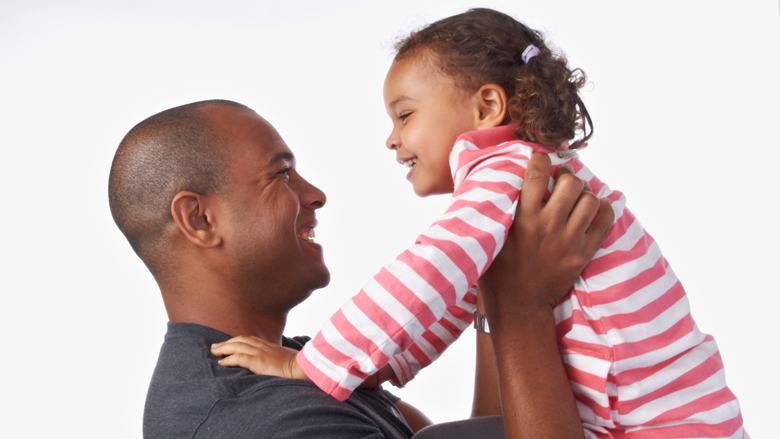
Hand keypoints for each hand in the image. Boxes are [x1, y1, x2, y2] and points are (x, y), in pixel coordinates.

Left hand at [210, 335, 307, 379]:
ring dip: (223, 348)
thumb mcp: (287, 360)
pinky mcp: (258, 361)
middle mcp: (263, 346)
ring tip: (214, 352)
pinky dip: (228, 359)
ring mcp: (260, 353)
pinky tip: (221, 362)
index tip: (228, 344)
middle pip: (240, 339)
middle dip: (226, 342)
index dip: (237, 341)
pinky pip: (239, 357)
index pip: (250, 339)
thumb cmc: (298, 366)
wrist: (303, 368)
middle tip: (214, 346)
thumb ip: (279, 360)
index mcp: (270, 346)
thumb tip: (276, 365)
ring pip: (237, 346)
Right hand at [476, 152, 609, 438]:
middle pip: (570, 183)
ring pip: (589, 199)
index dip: (540, 160)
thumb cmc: (496, 271)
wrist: (519, 307)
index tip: (539, 161)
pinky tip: (590, 209)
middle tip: (559, 181)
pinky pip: (604, 221)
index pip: (536, 174)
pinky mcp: (583, 254)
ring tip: (573, 197)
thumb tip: (480, 181)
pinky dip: (601, 209)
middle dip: (566, 176)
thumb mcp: (487, 238)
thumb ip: (489, 211)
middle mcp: (548, 227)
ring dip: (582, 193)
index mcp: (522, 220)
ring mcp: (569, 241)